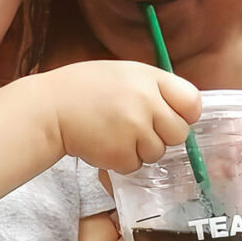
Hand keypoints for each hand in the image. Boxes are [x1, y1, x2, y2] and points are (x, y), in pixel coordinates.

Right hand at [39, 61, 201, 173]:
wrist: (49, 108)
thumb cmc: (86, 89)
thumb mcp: (124, 75)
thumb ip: (154, 90)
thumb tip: (185, 113)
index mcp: (150, 78)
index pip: (192, 101)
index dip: (185, 114)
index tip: (173, 117)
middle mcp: (146, 102)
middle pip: (179, 133)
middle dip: (163, 136)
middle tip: (139, 129)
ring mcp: (134, 129)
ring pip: (157, 153)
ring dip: (140, 149)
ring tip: (115, 133)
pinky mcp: (120, 153)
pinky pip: (135, 165)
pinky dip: (122, 161)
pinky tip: (105, 144)